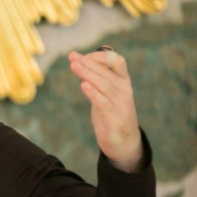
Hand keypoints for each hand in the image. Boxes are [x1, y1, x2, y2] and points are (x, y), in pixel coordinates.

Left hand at [68, 47, 143, 172]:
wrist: (123, 141)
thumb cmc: (111, 112)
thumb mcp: (107, 92)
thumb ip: (99, 76)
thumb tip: (85, 59)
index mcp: (123, 80)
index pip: (116, 60)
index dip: (98, 55)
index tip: (81, 56)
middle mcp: (124, 89)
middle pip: (105, 71)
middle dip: (88, 62)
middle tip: (72, 57)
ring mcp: (120, 103)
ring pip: (103, 84)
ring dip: (87, 73)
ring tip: (73, 66)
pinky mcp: (114, 117)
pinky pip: (102, 102)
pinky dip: (93, 93)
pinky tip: (83, 85)